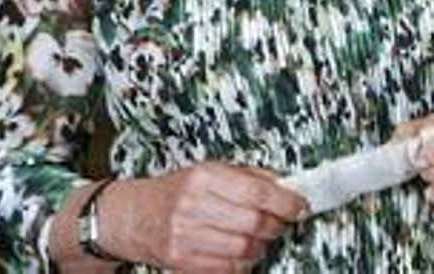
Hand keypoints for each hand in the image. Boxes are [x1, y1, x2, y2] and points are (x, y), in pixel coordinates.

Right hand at [100, 162, 307, 270]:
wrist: (132, 216)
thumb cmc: (174, 191)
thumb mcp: (209, 170)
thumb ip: (248, 176)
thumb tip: (284, 184)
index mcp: (204, 177)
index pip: (256, 191)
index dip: (286, 201)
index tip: (300, 205)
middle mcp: (193, 206)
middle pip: (253, 222)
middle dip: (277, 224)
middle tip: (284, 221)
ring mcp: (186, 237)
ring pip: (244, 248)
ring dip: (262, 245)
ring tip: (262, 236)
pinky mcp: (182, 261)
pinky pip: (227, 268)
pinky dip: (244, 262)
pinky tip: (244, 252)